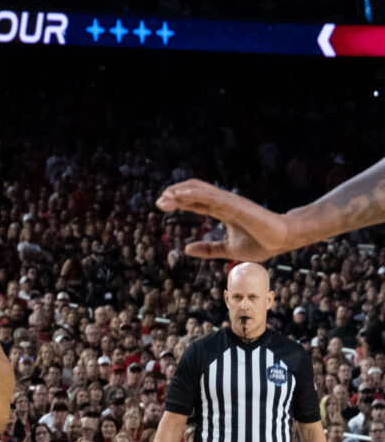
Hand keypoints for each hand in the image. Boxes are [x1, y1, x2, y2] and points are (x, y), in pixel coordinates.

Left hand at [156, 179, 291, 260]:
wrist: (283, 240)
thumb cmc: (260, 243)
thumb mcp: (227, 249)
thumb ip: (208, 249)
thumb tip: (186, 249)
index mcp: (221, 211)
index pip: (195, 202)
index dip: (178, 201)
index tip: (161, 205)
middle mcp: (223, 203)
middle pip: (194, 192)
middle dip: (174, 194)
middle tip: (159, 202)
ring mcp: (229, 202)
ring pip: (200, 191)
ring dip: (181, 192)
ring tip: (164, 196)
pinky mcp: (235, 204)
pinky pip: (211, 196)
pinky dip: (194, 194)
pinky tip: (180, 195)